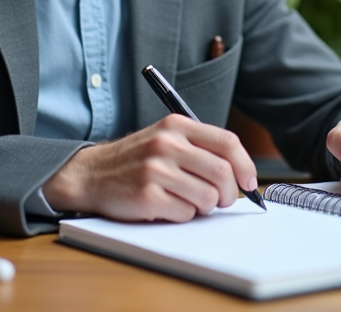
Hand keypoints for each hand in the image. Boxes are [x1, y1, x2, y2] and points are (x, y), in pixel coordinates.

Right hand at [42, 115, 257, 221]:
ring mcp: (156, 169)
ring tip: (188, 201)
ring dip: (204, 206)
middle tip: (221, 200)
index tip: (249, 182)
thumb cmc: (136, 160)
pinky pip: (185, 214)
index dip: (245, 165)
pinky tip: (167, 206)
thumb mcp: (165, 139)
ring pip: (207, 197)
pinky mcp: (147, 196)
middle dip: (229, 193)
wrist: (91, 174)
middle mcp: (167, 144)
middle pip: (222, 172)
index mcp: (176, 125)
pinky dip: (182, 215)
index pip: (227, 142)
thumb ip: (199, 148)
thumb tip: (240, 174)